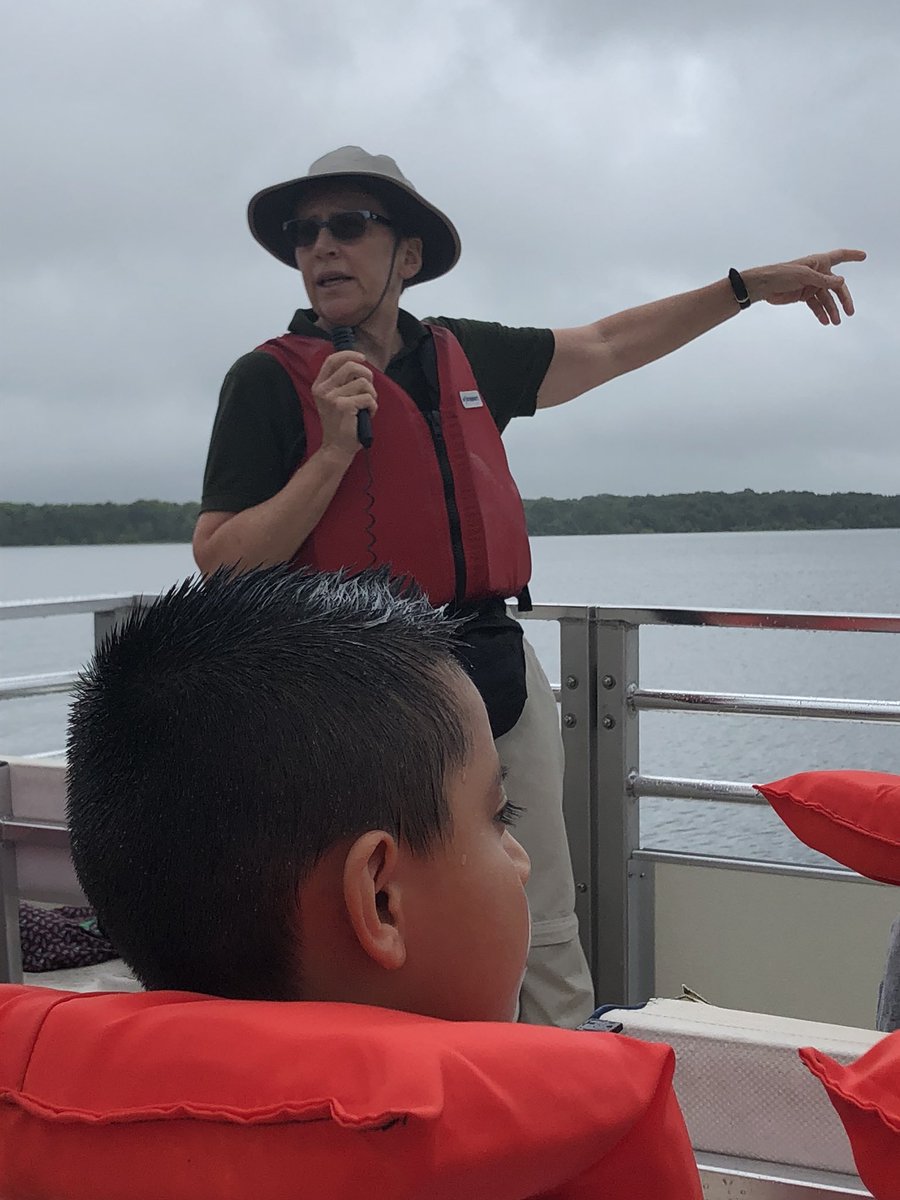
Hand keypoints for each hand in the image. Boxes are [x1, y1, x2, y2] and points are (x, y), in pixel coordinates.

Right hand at [311, 350, 377, 455]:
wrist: (336, 448)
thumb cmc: (341, 424)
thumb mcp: (335, 400)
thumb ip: (342, 383)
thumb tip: (360, 366)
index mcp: (319, 386)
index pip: (332, 360)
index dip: (349, 354)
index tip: (362, 358)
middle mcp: (323, 390)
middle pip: (350, 366)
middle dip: (366, 374)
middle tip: (369, 388)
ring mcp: (332, 397)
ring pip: (363, 383)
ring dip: (371, 394)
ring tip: (366, 406)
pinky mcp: (344, 406)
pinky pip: (368, 397)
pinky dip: (373, 407)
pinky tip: (367, 415)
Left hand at [743, 249, 866, 325]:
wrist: (763, 287)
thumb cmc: (781, 274)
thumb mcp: (803, 276)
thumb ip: (823, 280)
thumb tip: (842, 281)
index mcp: (818, 262)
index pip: (839, 256)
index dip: (852, 256)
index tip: (863, 256)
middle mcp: (817, 273)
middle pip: (836, 286)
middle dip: (843, 299)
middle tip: (850, 311)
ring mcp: (811, 285)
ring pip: (826, 299)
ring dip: (832, 310)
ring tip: (836, 322)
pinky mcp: (803, 296)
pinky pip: (816, 305)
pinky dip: (821, 313)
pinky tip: (825, 321)